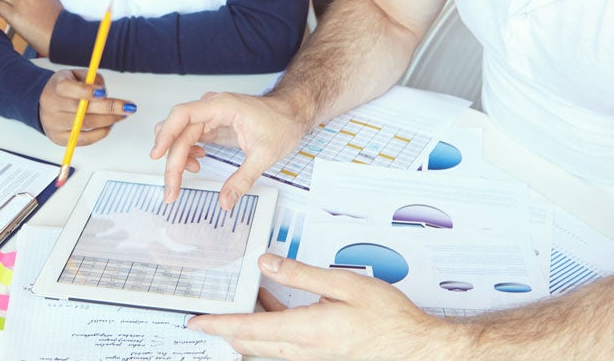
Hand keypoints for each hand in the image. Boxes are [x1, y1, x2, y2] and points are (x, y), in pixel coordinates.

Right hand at [39, 69, 135, 144]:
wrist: (41, 103)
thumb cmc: (63, 88)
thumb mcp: (74, 74)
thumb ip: (91, 79)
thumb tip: (104, 92)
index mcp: (55, 87)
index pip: (68, 89)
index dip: (87, 91)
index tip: (104, 92)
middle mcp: (52, 107)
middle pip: (81, 110)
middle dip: (109, 108)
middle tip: (128, 107)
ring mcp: (54, 125)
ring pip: (86, 124)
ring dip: (109, 120)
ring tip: (123, 114)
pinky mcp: (59, 139)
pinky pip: (84, 139)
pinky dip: (101, 132)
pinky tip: (110, 125)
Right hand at [150, 91, 305, 207]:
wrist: (292, 112)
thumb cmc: (282, 123)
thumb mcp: (265, 155)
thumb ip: (243, 179)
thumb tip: (225, 201)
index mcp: (221, 106)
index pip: (183, 115)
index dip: (166, 134)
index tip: (156, 155)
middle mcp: (211, 108)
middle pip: (179, 132)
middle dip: (172, 161)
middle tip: (171, 190)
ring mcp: (210, 115)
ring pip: (181, 135)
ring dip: (178, 157)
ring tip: (186, 177)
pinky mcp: (212, 124)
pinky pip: (190, 137)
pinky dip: (188, 152)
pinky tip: (197, 164)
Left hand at [189, 254, 458, 359]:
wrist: (418, 350)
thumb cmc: (388, 319)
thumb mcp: (344, 285)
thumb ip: (301, 274)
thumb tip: (265, 262)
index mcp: (306, 331)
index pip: (249, 328)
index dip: (219, 324)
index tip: (196, 322)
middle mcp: (304, 352)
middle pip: (251, 344)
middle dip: (226, 330)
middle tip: (207, 316)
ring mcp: (313, 360)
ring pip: (266, 349)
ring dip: (248, 331)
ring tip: (239, 306)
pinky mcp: (323, 360)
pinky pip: (284, 350)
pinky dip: (270, 333)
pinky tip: (273, 311)